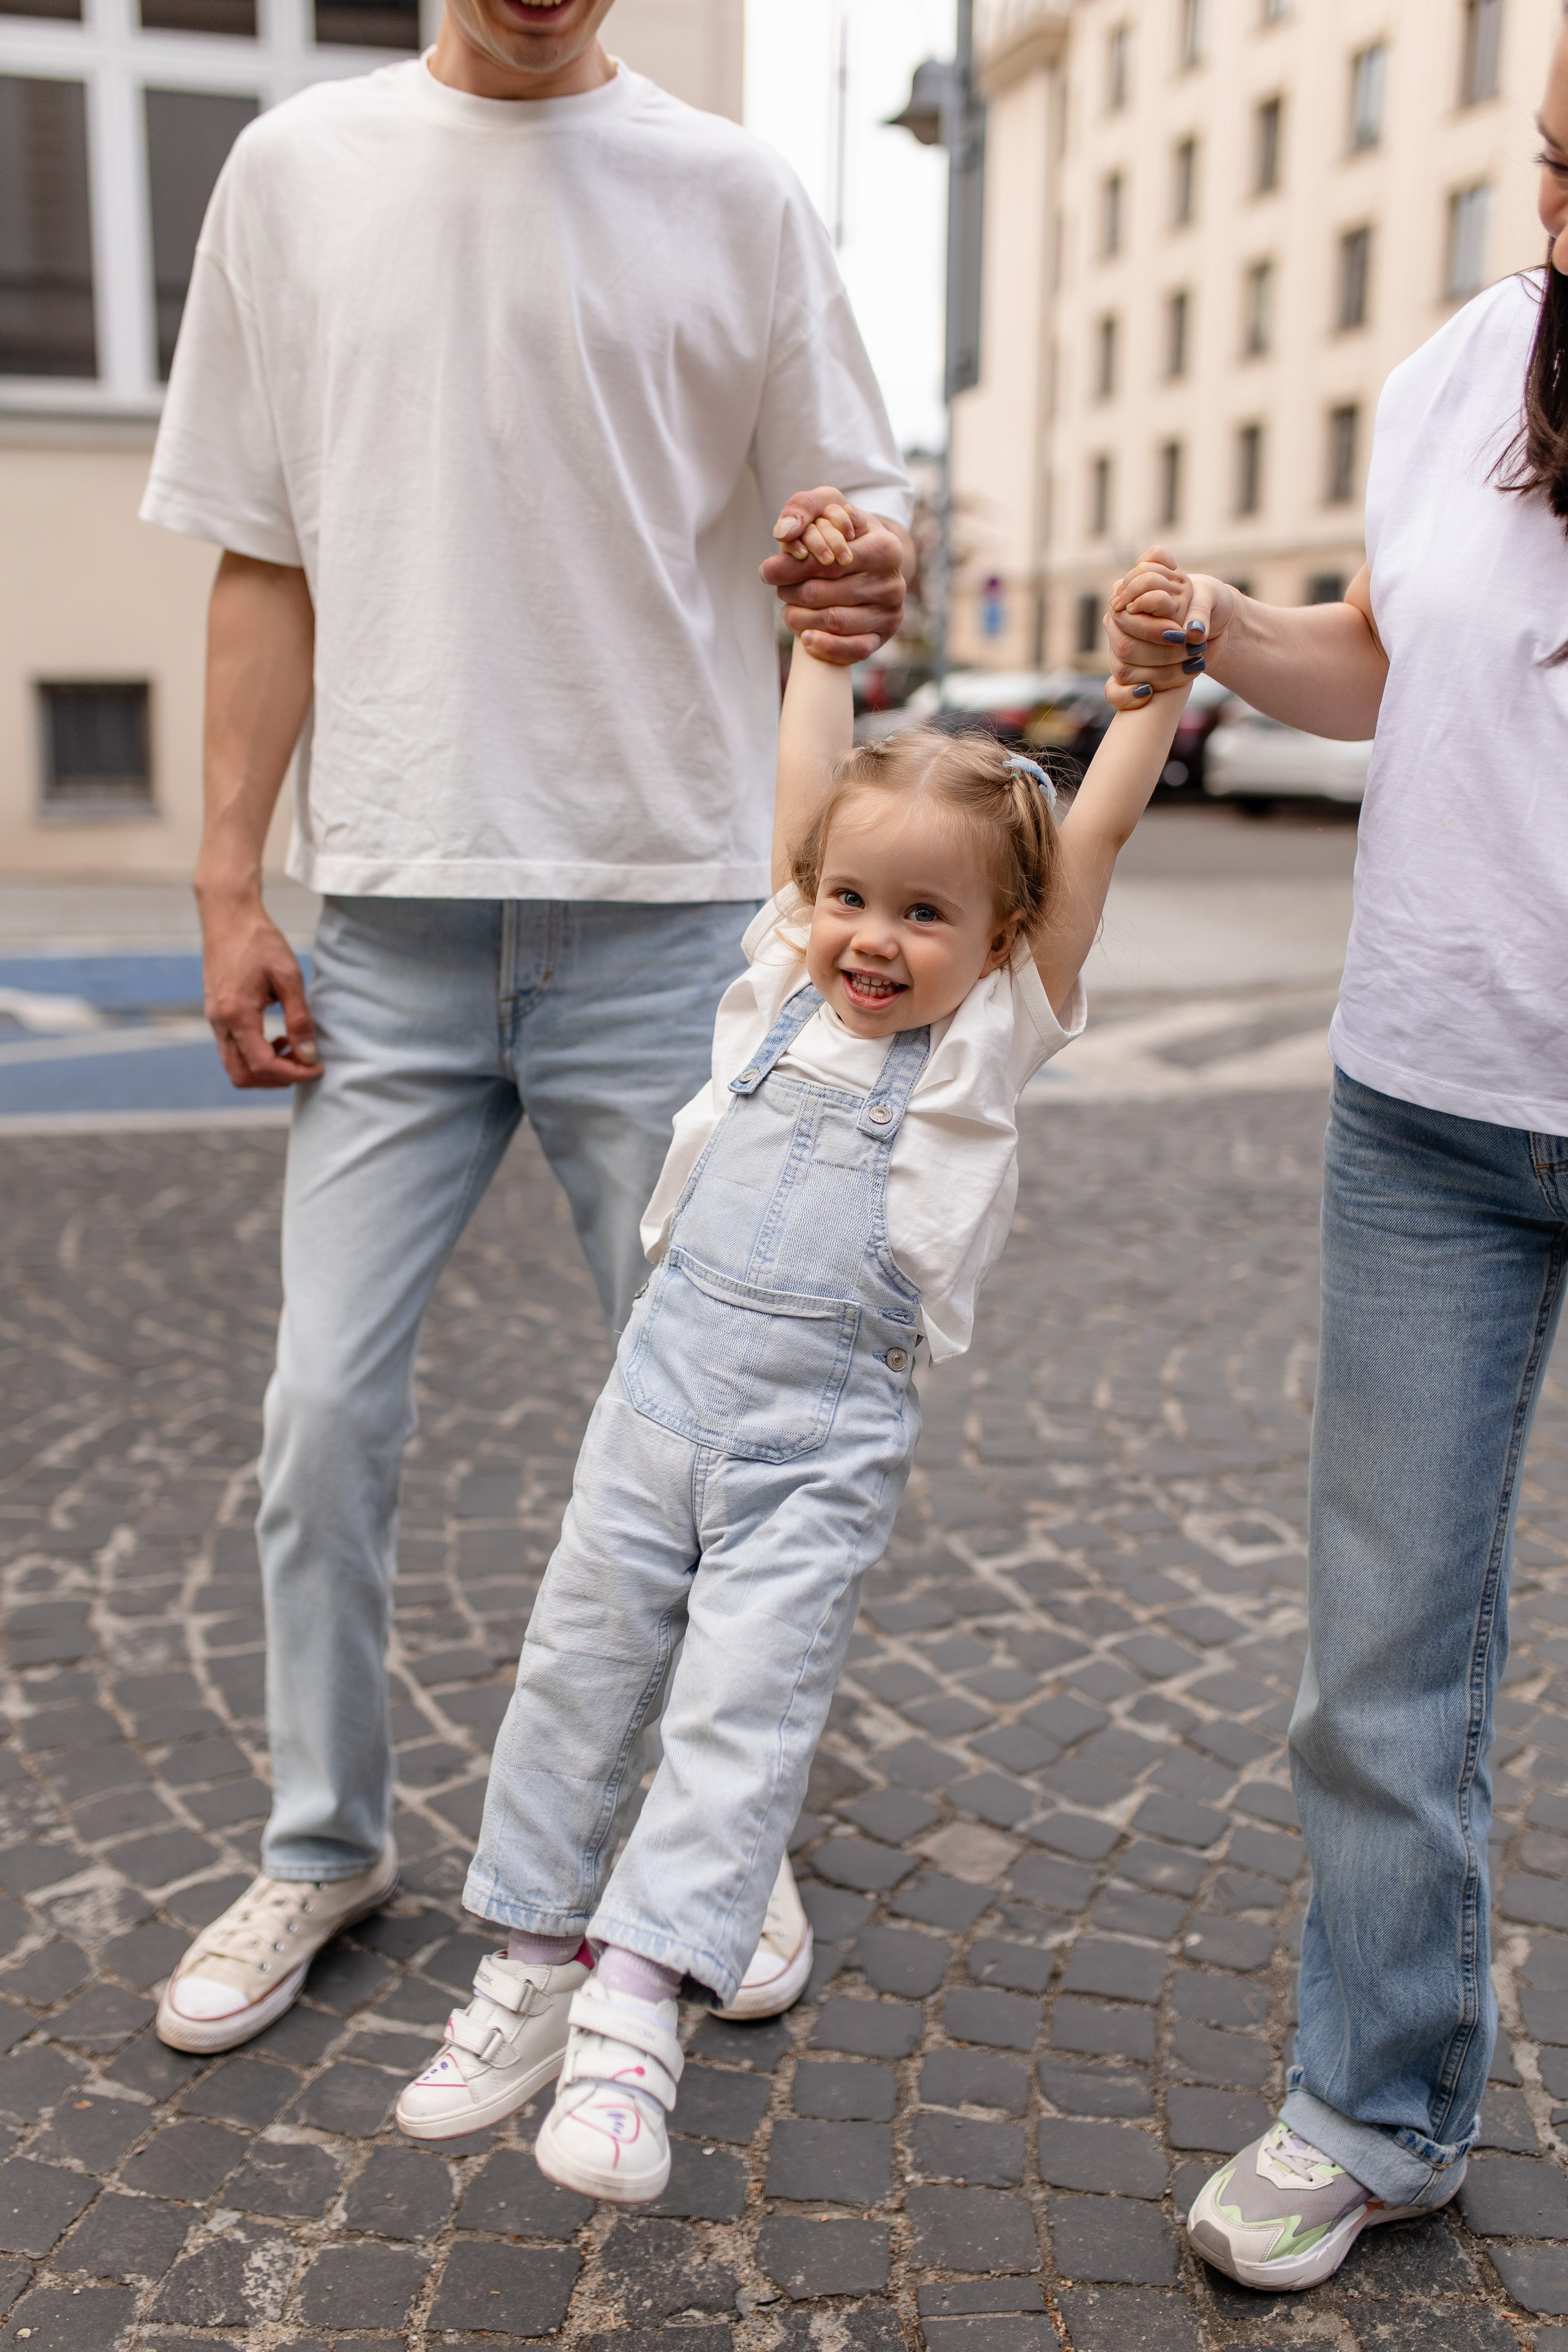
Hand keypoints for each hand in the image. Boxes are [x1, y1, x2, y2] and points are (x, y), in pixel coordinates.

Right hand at [198, 890, 320, 1089]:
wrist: (228, 917)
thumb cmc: (260, 941)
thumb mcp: (289, 976)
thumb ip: (299, 1019)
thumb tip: (309, 1055)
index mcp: (237, 1014)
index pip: (263, 1066)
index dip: (294, 1074)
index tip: (318, 1067)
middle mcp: (220, 1022)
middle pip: (242, 1076)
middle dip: (276, 1079)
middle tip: (305, 1063)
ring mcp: (214, 1020)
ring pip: (235, 1067)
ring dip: (265, 1069)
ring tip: (292, 1049)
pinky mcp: (216, 1015)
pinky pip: (233, 1050)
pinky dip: (255, 1055)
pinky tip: (277, 1037)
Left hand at [761, 486, 907, 665]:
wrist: (874, 561)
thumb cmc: (845, 532)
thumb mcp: (828, 506)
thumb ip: (804, 507)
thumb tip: (783, 532)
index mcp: (885, 547)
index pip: (828, 562)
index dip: (792, 568)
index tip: (767, 570)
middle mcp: (892, 582)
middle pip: (826, 594)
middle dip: (793, 593)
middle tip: (780, 590)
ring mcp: (890, 612)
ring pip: (835, 622)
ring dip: (801, 619)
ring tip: (788, 610)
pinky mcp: (884, 636)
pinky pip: (854, 649)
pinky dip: (825, 647)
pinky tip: (805, 639)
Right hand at [1102, 547, 1234, 712]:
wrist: (1210, 628)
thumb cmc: (1206, 606)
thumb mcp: (1209, 598)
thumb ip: (1200, 610)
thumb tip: (1194, 632)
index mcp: (1132, 597)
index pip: (1127, 616)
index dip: (1152, 629)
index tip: (1182, 635)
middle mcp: (1121, 624)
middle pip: (1126, 647)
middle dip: (1162, 653)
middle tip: (1192, 651)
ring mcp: (1121, 651)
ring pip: (1124, 670)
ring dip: (1161, 674)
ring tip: (1193, 666)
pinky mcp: (1129, 675)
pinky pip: (1114, 692)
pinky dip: (1129, 696)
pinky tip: (1149, 693)